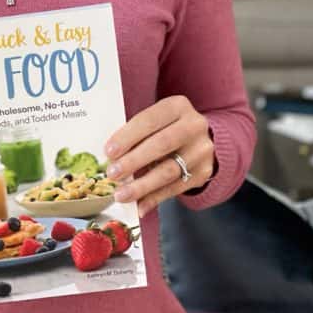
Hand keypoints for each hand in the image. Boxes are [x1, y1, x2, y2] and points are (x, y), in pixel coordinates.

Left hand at [104, 95, 215, 217]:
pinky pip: (175, 188)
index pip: (149, 120)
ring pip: (169, 171)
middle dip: (134, 161)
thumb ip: (137, 133)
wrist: (201, 139)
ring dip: (142, 185)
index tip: (109, 151)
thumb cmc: (167, 127)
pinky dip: (155, 198)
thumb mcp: (156, 120)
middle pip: (161, 144)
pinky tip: (140, 206)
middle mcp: (194, 126)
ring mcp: (201, 151)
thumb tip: (110, 156)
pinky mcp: (203, 173)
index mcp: (178, 106)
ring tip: (122, 195)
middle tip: (112, 174)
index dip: (128, 136)